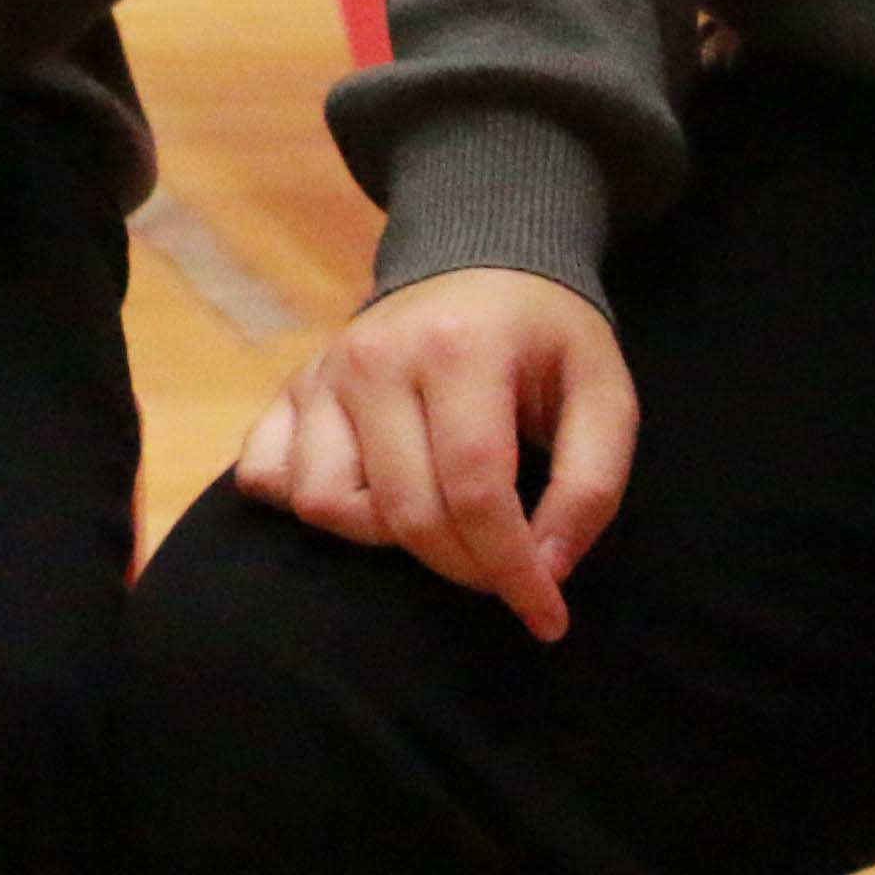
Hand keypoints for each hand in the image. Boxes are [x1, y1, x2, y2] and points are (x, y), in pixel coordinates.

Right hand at [233, 268, 635, 643]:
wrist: (478, 258)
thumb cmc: (548, 337)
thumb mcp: (606, 398)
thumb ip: (590, 487)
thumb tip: (546, 569)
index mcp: (457, 354)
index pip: (474, 490)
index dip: (511, 569)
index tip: (548, 617)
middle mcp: (373, 361)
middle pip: (403, 510)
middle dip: (463, 567)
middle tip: (506, 574)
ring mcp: (321, 372)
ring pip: (323, 501)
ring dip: (385, 537)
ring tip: (439, 525)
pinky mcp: (291, 386)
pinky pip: (267, 474)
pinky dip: (311, 504)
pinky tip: (368, 500)